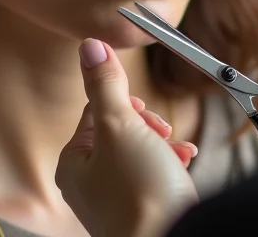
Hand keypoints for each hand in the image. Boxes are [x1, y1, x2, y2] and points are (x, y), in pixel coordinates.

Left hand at [56, 39, 198, 236]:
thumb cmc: (139, 194)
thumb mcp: (119, 125)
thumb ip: (104, 84)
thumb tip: (89, 46)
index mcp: (73, 162)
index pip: (95, 111)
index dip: (123, 103)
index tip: (141, 110)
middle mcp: (90, 183)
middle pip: (121, 130)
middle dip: (148, 126)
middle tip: (160, 132)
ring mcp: (118, 200)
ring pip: (142, 152)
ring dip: (163, 144)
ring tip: (175, 152)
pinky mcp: (144, 211)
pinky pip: (156, 175)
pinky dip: (171, 164)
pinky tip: (184, 163)